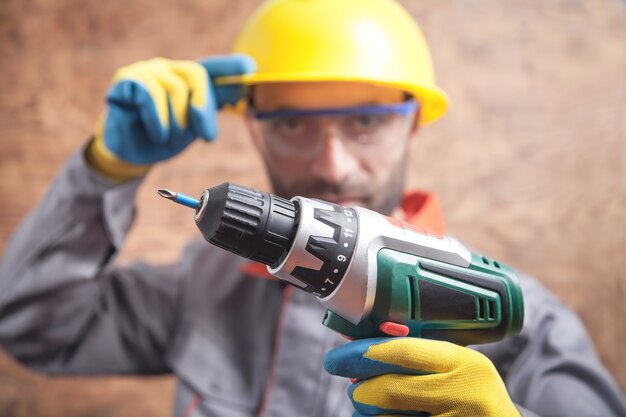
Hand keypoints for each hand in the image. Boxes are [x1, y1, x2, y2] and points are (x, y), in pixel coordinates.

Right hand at [86, 55, 254, 181]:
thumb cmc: (164, 137)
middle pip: (197, 74)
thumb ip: (212, 107)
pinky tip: (159, 134)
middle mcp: (170, 69)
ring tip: (170, 139)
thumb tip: (242, 90)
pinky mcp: (127, 79)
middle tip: (208, 137)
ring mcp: (148, 71)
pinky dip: (158, 119)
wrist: (131, 153)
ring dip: (178, 122)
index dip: (231, 66)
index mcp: (189, 80)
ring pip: (175, 88)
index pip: (214, 68)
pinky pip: (150, 94)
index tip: (250, 68)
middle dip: (204, 107)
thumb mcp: (192, 126)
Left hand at [324, 337, 519, 416]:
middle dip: (361, 388)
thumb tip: (360, 347)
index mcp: (466, 364)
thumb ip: (422, 357)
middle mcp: (463, 394)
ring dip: (367, 411)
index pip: (403, 352)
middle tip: (354, 387)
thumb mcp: (461, 370)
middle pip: (389, 389)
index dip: (364, 352)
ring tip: (367, 404)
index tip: (339, 356)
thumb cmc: (476, 401)